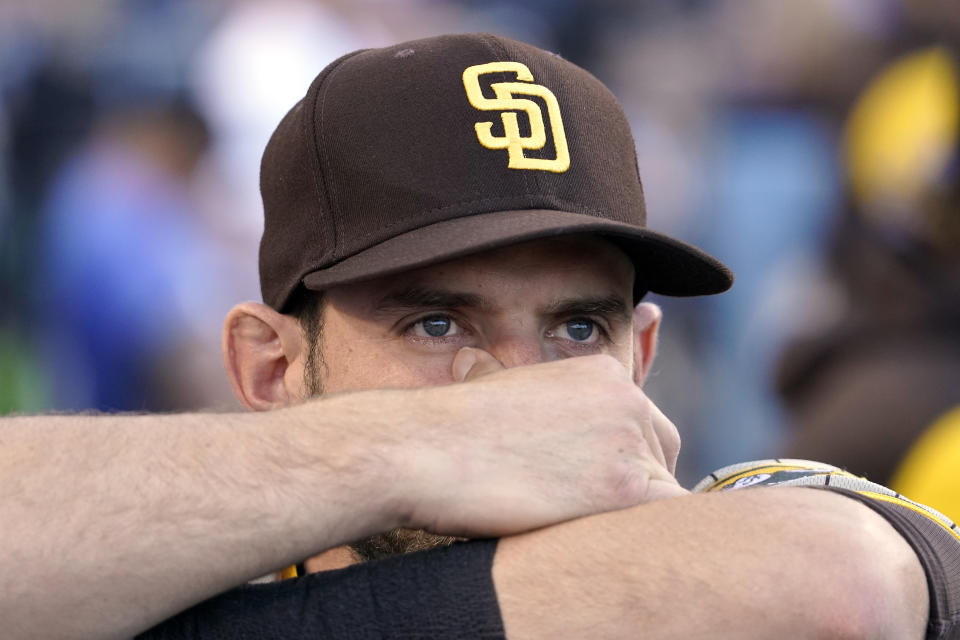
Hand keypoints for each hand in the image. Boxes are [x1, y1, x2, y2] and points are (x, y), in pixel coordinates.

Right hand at [400, 349, 687, 537]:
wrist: (425, 448)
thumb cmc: (450, 427)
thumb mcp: (494, 386)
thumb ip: (516, 385)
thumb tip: (473, 364)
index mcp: (603, 373)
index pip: (641, 422)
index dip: (623, 458)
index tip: (595, 481)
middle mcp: (628, 398)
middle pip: (662, 453)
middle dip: (639, 484)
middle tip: (596, 511)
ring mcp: (630, 440)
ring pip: (663, 492)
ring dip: (633, 513)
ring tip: (587, 526)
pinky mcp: (625, 488)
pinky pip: (667, 520)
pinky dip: (647, 536)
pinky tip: (607, 542)